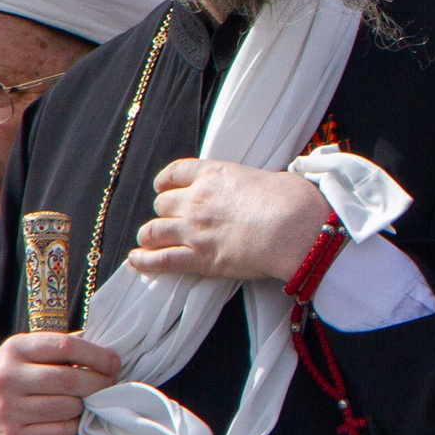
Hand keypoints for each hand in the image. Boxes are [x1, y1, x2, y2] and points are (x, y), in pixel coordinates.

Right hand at [0, 332, 123, 434]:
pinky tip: (71, 420)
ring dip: (85, 406)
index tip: (113, 363)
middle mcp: (8, 378)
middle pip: (69, 380)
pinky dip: (73, 427)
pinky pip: (59, 432)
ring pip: (67, 407)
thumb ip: (59, 347)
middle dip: (98, 383)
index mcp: (15, 349)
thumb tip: (105, 347)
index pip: (64, 346)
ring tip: (85, 403)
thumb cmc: (12, 380)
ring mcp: (8, 409)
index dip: (96, 355)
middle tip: (109, 385)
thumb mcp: (25, 354)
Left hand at [127, 160, 332, 283]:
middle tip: (173, 220)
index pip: (175, 173)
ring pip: (153, 231)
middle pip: (162, 204)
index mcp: (215, 175)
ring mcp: (194, 230)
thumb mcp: (274, 178)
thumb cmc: (295, 202)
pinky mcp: (199, 259)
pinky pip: (160, 260)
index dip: (166, 182)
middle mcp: (197, 200)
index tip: (166, 188)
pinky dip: (144, 261)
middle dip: (165, 211)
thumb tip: (261, 189)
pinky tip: (137, 261)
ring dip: (151, 236)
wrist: (297, 230)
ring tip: (151, 241)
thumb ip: (255, 183)